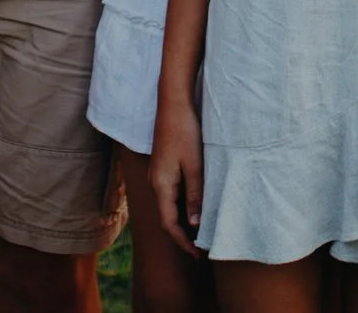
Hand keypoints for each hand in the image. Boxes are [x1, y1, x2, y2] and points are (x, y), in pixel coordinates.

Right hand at [147, 100, 205, 257]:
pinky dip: (182, 204)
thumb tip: (194, 224)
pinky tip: (195, 205)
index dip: (182, 242)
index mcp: (161, 184)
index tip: (198, 254)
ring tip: (201, 230)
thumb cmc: (184, 131)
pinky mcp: (163, 165)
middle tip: (202, 247)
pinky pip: (171, 192)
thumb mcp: (195, 165)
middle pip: (167, 216)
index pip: (169, 223)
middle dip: (183, 234)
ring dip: (183, 219)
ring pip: (169, 204)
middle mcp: (155, 181)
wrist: (173, 103)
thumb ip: (195, 195)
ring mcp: (158, 173)